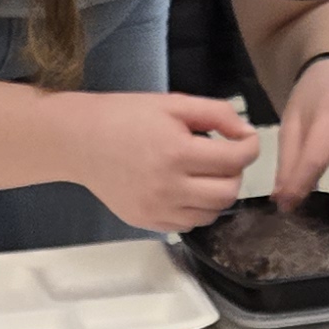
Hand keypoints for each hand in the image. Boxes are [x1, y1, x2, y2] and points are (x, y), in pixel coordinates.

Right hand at [58, 92, 262, 229]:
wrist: (79, 141)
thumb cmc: (125, 116)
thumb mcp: (173, 104)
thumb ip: (216, 114)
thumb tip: (246, 133)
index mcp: (177, 152)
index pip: (235, 159)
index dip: (250, 147)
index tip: (246, 140)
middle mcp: (169, 187)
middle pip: (228, 192)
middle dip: (235, 173)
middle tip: (223, 157)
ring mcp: (157, 210)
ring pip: (212, 214)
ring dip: (217, 194)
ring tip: (204, 174)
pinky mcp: (147, 222)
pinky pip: (188, 225)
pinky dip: (196, 210)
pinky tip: (185, 190)